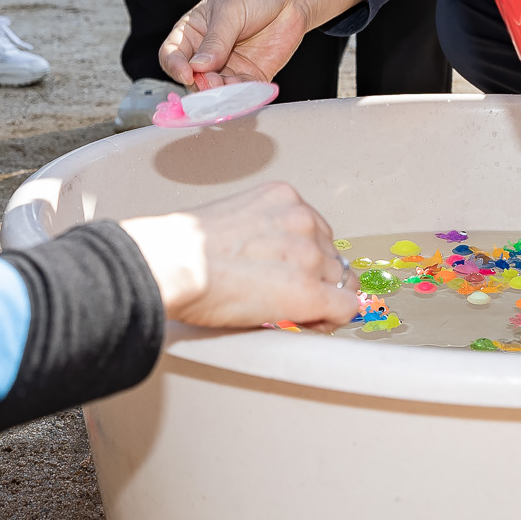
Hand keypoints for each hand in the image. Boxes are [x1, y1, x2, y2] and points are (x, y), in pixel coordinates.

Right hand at [118, 181, 358, 330]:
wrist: (173, 263)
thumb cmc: (183, 247)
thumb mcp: (231, 217)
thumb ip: (259, 230)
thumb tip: (264, 256)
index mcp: (283, 197)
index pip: (317, 230)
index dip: (308, 258)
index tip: (294, 271)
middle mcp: (302, 220)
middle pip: (331, 256)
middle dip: (315, 277)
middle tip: (287, 295)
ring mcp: (309, 256)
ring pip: (340, 282)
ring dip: (323, 297)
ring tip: (291, 310)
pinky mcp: (310, 293)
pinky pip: (346, 308)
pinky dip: (334, 318)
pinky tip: (312, 322)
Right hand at [159, 0, 363, 87]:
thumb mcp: (230, 10)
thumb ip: (216, 39)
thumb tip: (199, 67)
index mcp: (192, 31)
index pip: (172, 54)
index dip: (174, 66)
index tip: (186, 72)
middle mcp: (206, 52)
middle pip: (192, 78)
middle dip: (199, 84)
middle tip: (211, 83)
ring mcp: (228, 66)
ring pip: (215, 90)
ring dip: (219, 94)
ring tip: (228, 87)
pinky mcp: (250, 76)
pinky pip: (240, 92)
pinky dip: (240, 96)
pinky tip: (244, 90)